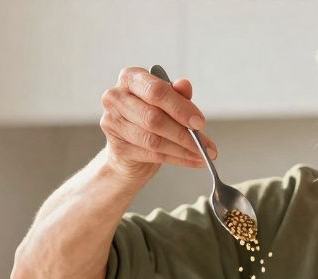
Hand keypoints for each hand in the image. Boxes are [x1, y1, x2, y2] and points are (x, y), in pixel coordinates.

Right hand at [99, 67, 217, 181]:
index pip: (156, 91)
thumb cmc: (150, 116)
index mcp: (130, 78)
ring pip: (153, 140)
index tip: (200, 122)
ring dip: (183, 150)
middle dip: (184, 134)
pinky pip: (152, 155)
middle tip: (205, 145)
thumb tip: (185, 85)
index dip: (180, 108)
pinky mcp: (117, 147)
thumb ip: (176, 93)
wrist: (129, 145)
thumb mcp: (166, 101)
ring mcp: (112, 123)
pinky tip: (192, 160)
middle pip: (153, 118)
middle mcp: (116, 98)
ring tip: (202, 154)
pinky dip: (177, 159)